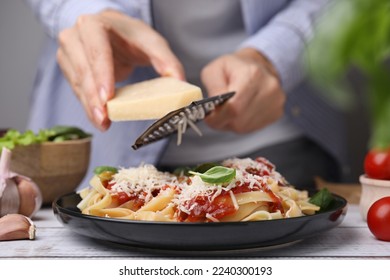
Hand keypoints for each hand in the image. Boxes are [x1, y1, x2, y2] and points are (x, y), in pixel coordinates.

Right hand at [57, 10, 183, 130]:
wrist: (112, 32)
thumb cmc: (131, 37)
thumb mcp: (152, 43)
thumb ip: (166, 60)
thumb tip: (181, 81)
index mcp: (95, 25)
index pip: (97, 51)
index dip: (102, 74)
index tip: (108, 97)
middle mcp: (76, 37)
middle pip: (84, 70)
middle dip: (94, 97)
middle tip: (104, 118)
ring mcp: (69, 53)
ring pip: (77, 83)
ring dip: (90, 106)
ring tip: (103, 123)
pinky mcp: (69, 68)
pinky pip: (77, 90)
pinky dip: (89, 106)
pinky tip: (99, 119)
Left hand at [201, 48, 284, 132]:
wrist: (260, 66)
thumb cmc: (234, 68)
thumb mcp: (215, 69)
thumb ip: (212, 88)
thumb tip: (213, 108)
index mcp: (253, 75)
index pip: (234, 107)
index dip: (218, 116)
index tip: (209, 116)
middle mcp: (269, 89)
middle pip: (238, 121)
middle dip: (223, 119)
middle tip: (217, 111)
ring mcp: (275, 103)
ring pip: (244, 127)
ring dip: (232, 122)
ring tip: (229, 108)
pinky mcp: (277, 113)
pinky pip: (252, 127)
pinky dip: (242, 123)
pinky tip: (241, 110)